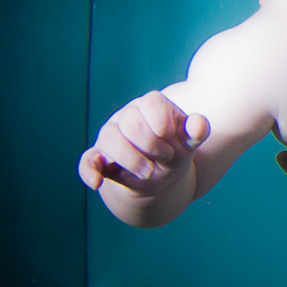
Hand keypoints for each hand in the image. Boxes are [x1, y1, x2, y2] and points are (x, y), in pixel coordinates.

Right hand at [78, 90, 208, 194]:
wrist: (159, 175)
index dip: (163, 126)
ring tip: (148, 172)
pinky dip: (89, 172)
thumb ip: (197, 131)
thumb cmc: (175, 151)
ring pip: (109, 137)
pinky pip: (87, 161)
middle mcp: (128, 115)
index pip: (152, 103)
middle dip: (150, 146)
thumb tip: (199, 123)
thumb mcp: (189, 143)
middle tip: (165, 160)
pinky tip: (97, 183)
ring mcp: (110, 135)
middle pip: (131, 122)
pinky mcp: (98, 157)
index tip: (174, 144)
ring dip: (131, 159)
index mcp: (152, 105)